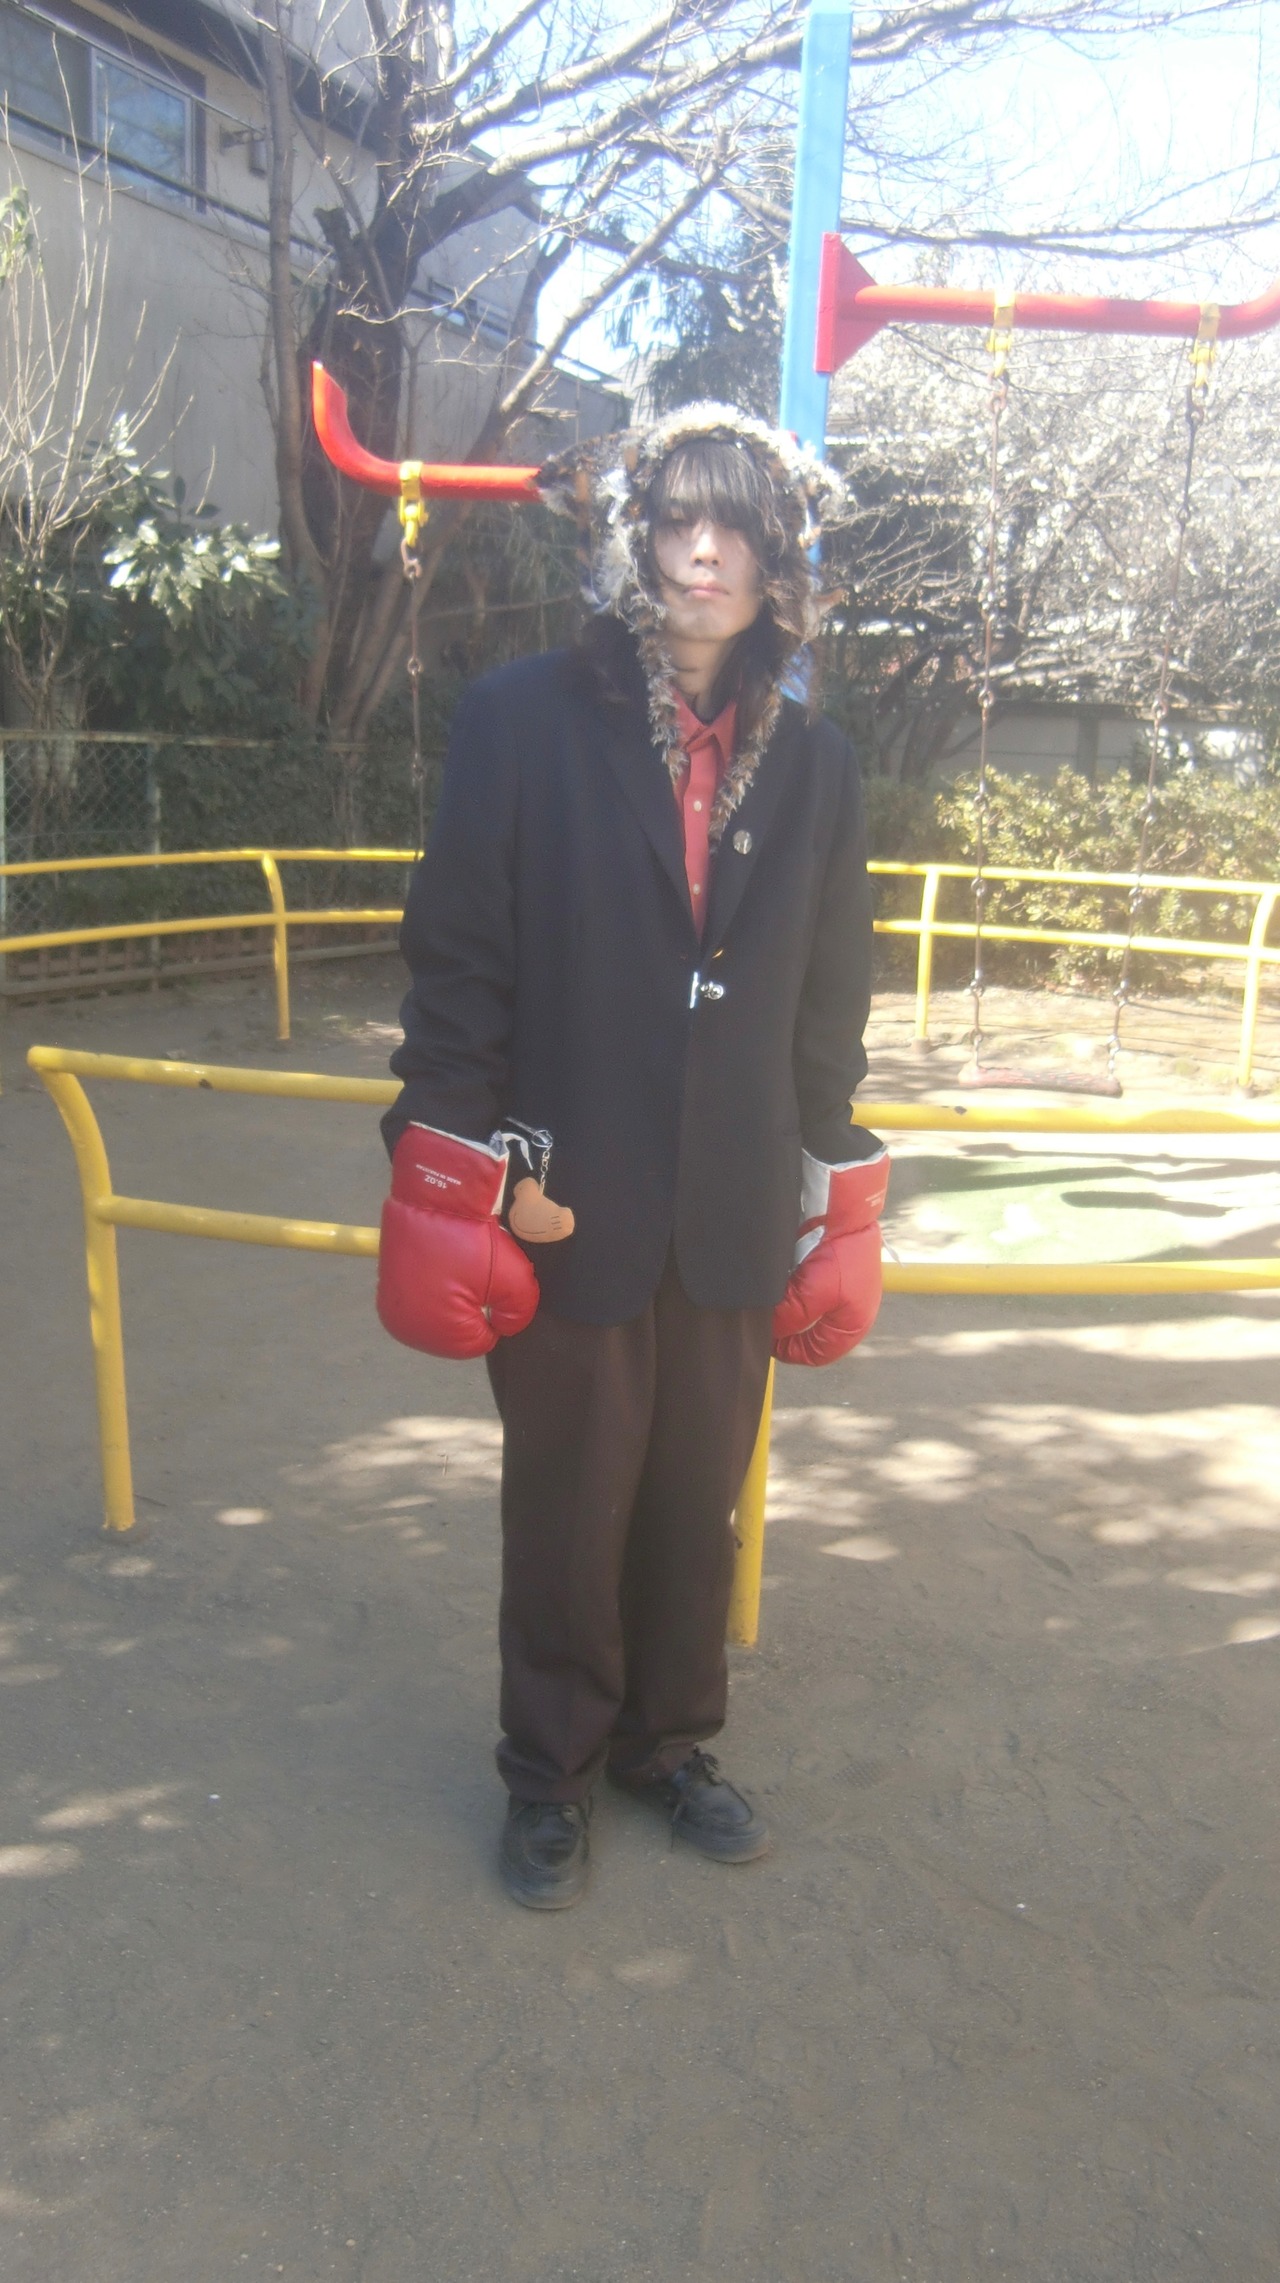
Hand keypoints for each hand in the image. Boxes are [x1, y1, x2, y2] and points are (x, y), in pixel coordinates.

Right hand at [377, 1124, 538, 1358]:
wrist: (436, 1193)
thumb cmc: (473, 1238)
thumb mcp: (516, 1279)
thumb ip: (519, 1314)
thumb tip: (505, 1326)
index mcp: (436, 1333)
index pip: (479, 1341)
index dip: (494, 1313)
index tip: (491, 1282)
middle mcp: (405, 1328)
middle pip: (455, 1332)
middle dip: (471, 1307)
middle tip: (474, 1273)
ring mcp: (390, 1307)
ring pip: (437, 1316)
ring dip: (452, 1299)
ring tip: (457, 1268)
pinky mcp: (385, 1287)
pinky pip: (420, 1300)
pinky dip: (433, 1289)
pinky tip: (440, 1266)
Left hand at [772, 1145, 889, 1367]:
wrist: (843, 1206)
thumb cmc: (837, 1252)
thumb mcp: (812, 1293)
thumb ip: (791, 1318)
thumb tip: (773, 1329)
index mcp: (854, 1323)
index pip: (818, 1353)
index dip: (790, 1351)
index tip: (768, 1342)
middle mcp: (849, 1309)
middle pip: (810, 1331)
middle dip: (787, 1327)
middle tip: (764, 1321)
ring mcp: (841, 1288)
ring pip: (806, 1310)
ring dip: (787, 1306)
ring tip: (768, 1298)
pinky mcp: (831, 1269)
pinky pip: (806, 1286)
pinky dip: (790, 1286)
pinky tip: (779, 1277)